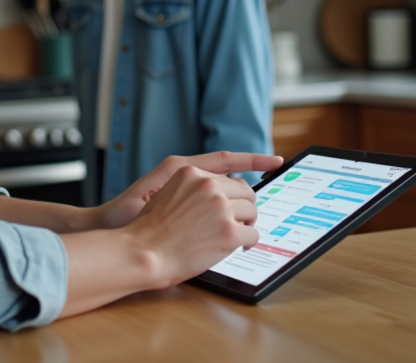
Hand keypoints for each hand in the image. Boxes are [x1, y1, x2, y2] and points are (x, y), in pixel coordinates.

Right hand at [124, 164, 262, 287]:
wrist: (143, 253)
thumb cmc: (151, 230)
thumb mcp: (167, 194)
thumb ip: (192, 188)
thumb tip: (219, 192)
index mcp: (191, 172)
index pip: (229, 167)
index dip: (253, 164)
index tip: (273, 162)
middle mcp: (208, 185)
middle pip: (245, 191)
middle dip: (243, 206)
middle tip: (236, 221)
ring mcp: (219, 207)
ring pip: (252, 212)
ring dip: (245, 225)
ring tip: (232, 236)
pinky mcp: (228, 232)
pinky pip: (253, 235)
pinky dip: (247, 243)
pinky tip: (235, 248)